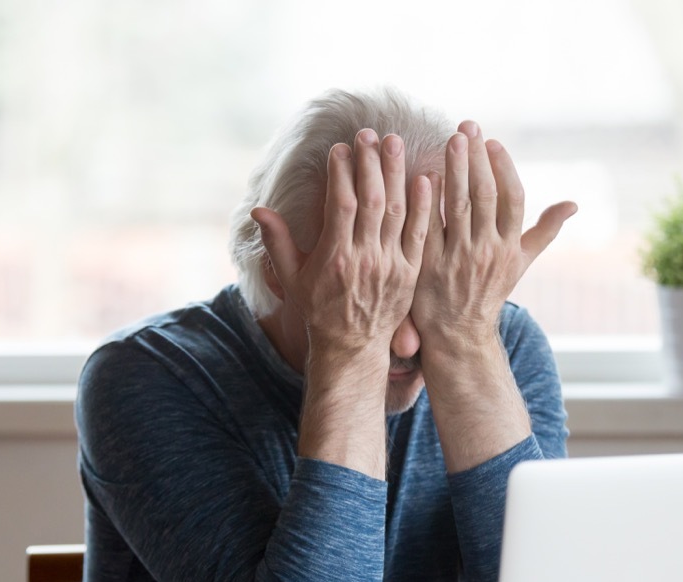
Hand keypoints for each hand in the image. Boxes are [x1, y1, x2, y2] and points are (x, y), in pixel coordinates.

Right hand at [252, 129, 431, 356]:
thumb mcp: (292, 279)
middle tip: (371, 132)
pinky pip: (419, 234)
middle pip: (372, 201)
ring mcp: (391, 266)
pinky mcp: (411, 273)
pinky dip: (424, 206)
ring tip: (395, 143)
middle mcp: (365, 259)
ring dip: (397, 174)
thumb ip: (277, 243)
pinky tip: (425, 178)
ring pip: (398, 211)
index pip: (342, 204)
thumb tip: (257, 210)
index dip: (343, 173)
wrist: (352, 348)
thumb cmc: (319, 310)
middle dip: (371, 163)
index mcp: (335, 258)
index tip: (342, 147)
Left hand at [413, 121, 575, 349]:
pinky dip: (427, 201)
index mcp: (509, 247)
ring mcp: (458, 258)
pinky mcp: (429, 266)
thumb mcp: (521, 263)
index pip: (513, 199)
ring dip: (454, 169)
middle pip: (485, 195)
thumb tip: (574, 204)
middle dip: (476, 158)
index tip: (493, 142)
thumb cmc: (489, 292)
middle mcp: (487, 250)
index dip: (504, 168)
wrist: (460, 334)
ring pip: (458, 206)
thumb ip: (544, 231)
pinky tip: (422, 175)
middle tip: (467, 127)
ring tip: (450, 140)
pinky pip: (428, 227)